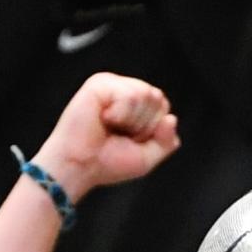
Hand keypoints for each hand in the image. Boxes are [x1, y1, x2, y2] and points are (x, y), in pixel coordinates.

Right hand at [33, 73, 180, 203]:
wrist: (80, 167)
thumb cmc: (106, 162)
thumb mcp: (146, 157)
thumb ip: (166, 141)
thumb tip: (171, 118)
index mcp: (135, 104)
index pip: (163, 107)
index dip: (152, 130)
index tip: (129, 141)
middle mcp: (123, 91)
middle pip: (157, 98)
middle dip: (143, 125)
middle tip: (118, 134)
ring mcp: (111, 85)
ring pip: (145, 95)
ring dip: (131, 121)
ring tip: (109, 127)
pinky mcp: (100, 84)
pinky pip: (129, 96)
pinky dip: (120, 114)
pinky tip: (103, 119)